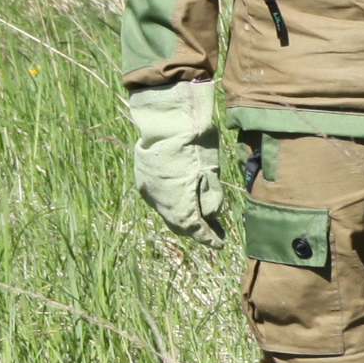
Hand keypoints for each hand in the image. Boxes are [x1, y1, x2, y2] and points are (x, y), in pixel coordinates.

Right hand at [128, 79, 226, 238]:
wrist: (167, 119)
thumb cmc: (195, 143)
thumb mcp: (211, 171)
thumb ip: (211, 198)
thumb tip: (212, 215)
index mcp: (176, 201)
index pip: (194, 228)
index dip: (207, 237)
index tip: (220, 243)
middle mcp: (158, 200)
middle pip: (178, 223)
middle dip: (197, 229)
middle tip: (214, 233)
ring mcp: (148, 189)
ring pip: (167, 211)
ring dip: (184, 217)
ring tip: (202, 220)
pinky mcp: (143, 178)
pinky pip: (159, 199)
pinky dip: (173, 204)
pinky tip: (185, 201)